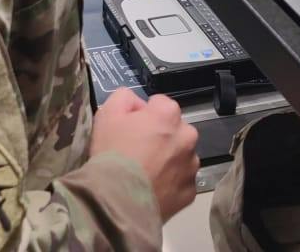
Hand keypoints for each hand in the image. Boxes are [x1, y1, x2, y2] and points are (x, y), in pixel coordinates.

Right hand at [90, 89, 198, 219]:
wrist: (117, 202)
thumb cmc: (112, 154)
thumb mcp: (107, 114)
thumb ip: (124, 97)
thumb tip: (136, 103)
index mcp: (169, 114)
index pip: (159, 104)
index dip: (142, 115)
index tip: (130, 129)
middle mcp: (188, 136)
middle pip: (174, 130)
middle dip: (160, 136)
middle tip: (138, 152)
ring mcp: (191, 166)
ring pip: (180, 156)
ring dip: (168, 160)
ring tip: (145, 174)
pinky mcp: (190, 192)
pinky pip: (181, 182)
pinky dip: (170, 184)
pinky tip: (152, 189)